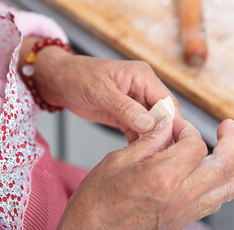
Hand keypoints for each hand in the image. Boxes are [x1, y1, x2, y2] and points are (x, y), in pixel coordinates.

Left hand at [19, 37, 179, 141]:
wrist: (60, 82)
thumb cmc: (78, 77)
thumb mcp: (100, 92)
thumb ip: (125, 108)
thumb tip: (149, 124)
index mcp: (142, 76)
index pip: (166, 100)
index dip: (172, 121)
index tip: (173, 142)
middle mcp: (143, 88)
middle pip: (163, 114)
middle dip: (163, 133)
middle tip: (162, 155)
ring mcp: (135, 102)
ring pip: (152, 124)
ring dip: (151, 139)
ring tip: (150, 157)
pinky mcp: (126, 114)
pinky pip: (138, 129)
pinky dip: (139, 140)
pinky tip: (137, 153)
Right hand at [57, 118, 233, 229]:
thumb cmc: (97, 200)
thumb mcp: (117, 160)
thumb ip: (148, 141)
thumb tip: (166, 126)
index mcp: (161, 177)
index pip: (194, 146)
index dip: (188, 129)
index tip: (176, 125)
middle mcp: (178, 197)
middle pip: (222, 167)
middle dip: (230, 144)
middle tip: (229, 128)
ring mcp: (183, 212)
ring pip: (225, 188)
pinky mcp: (182, 220)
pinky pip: (214, 202)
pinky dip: (223, 183)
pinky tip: (220, 172)